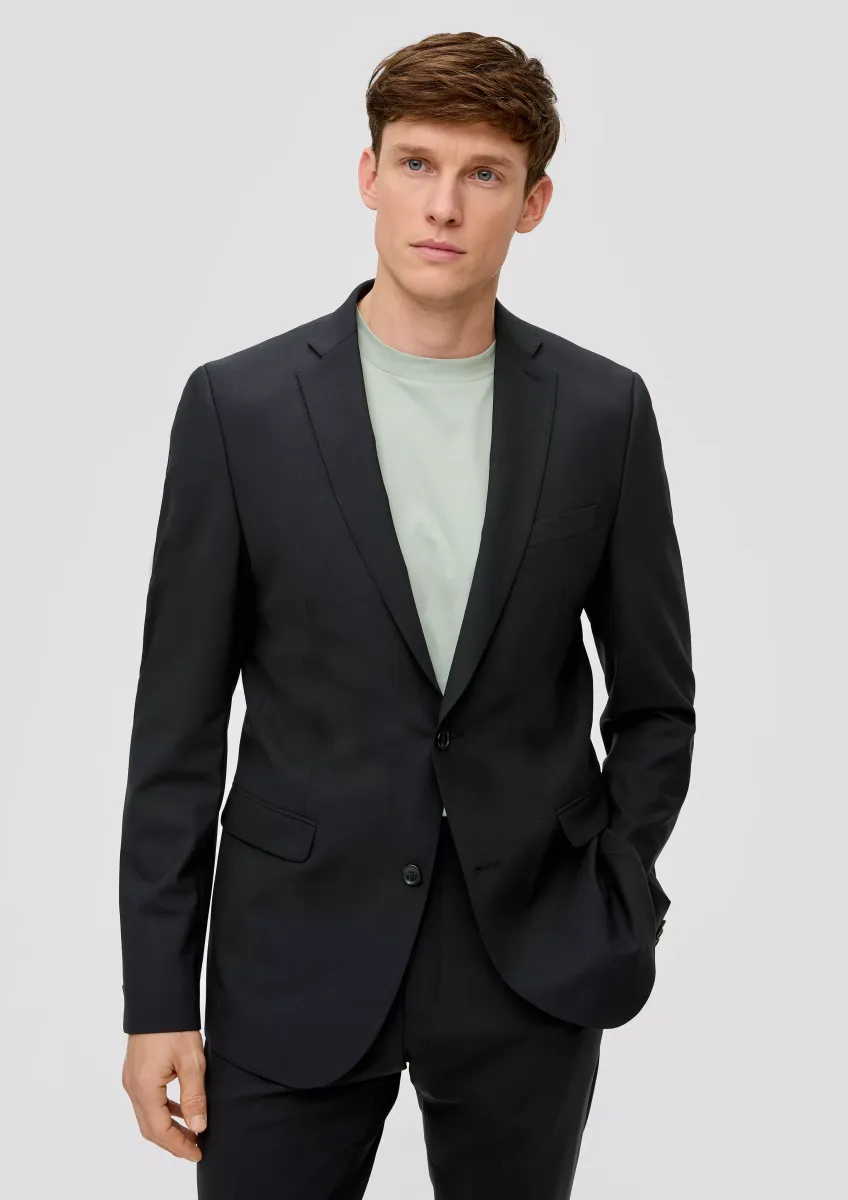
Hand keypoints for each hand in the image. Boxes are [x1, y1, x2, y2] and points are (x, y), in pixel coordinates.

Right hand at [122, 1030, 206, 1160]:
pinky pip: (147, 1100)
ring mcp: (131, 1079)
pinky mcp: (135, 1071)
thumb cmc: (174, 1026)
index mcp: (144, 1088)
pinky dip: (163, 1110)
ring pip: (147, 1115)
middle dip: (172, 1141)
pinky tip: (179, 1109)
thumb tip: (198, 1126)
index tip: (197, 1152)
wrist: (158, 998)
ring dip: (168, 1127)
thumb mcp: (191, 1061)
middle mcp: (133, 1087)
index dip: (179, 1145)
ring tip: (191, 1132)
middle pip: (150, 1128)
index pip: (159, 1130)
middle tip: (195, 1148)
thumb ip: (194, 1096)